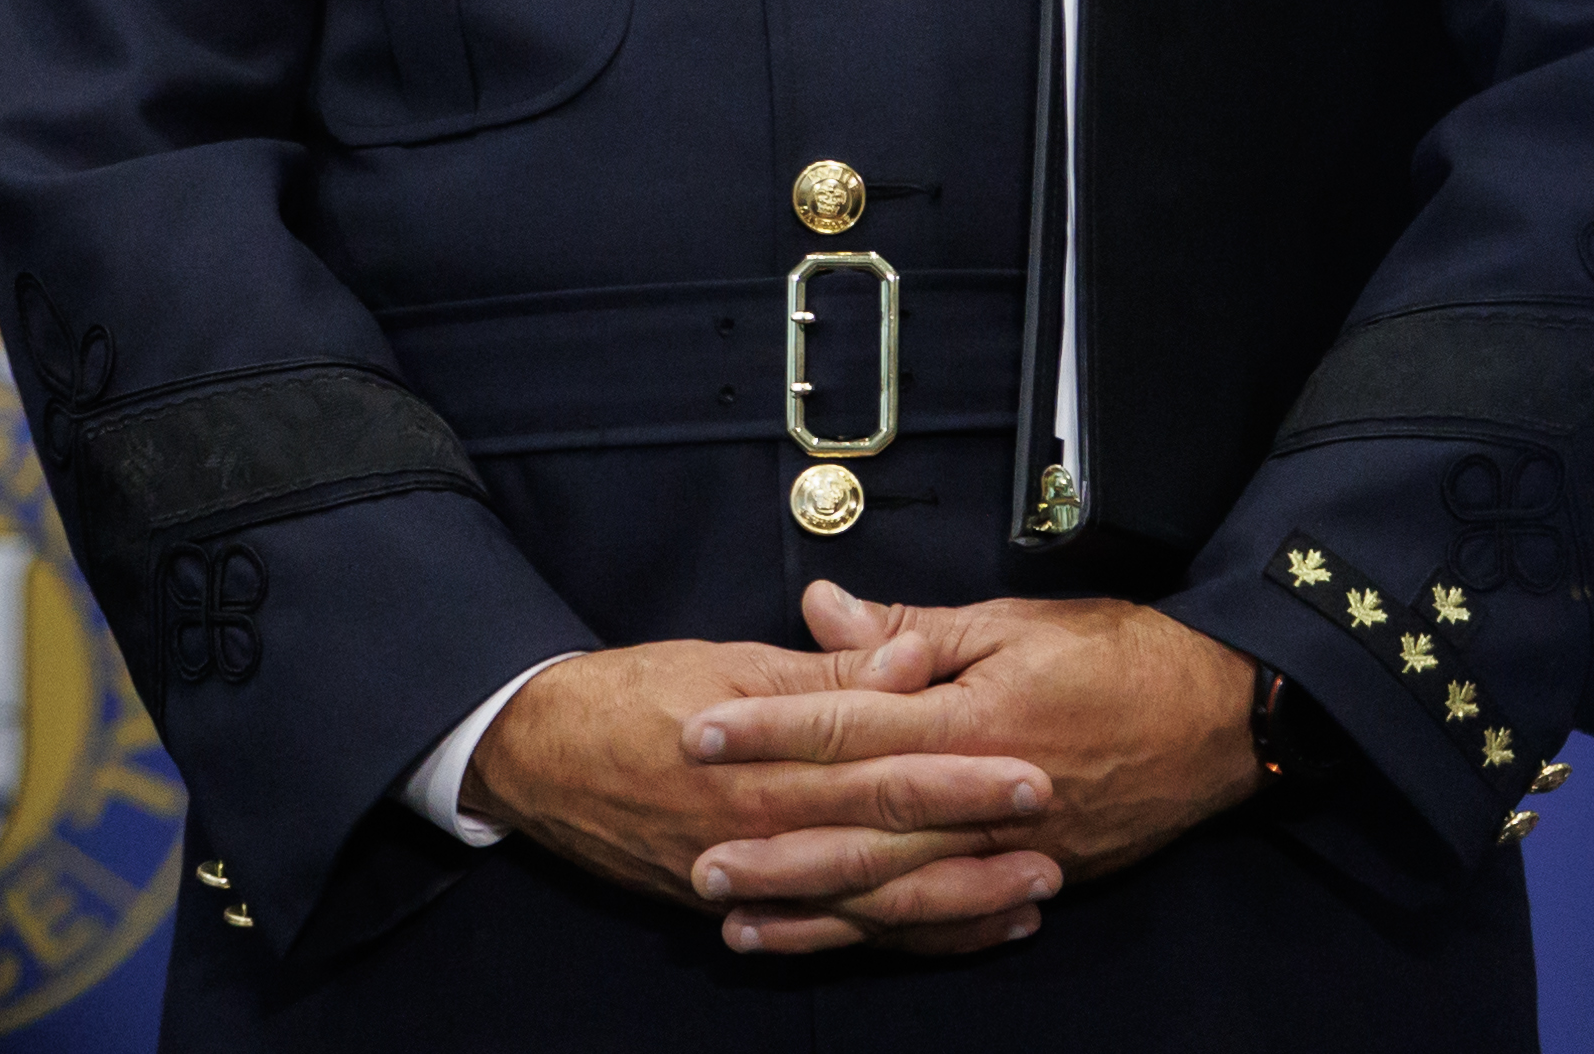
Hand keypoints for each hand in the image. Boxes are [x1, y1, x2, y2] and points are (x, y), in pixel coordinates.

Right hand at [457, 637, 1058, 941]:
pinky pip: (832, 932)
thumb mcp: (728, 663)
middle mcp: (766, 832)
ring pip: (871, 903)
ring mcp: (754, 879)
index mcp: (767, 762)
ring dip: (954, 905)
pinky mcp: (739, 905)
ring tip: (1030, 900)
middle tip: (1056, 842)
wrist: (538, 753)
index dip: (961, 773)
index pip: (884, 768)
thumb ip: (826, 674)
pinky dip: (895, 936)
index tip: (1031, 767)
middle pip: (890, 846)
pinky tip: (952, 932)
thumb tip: (908, 657)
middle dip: (977, 847)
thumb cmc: (633, 693)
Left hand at [674, 583, 1259, 954]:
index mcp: (970, 719)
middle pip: (859, 829)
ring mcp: (1009, 851)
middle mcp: (982, 798)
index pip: (847, 725)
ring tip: (737, 921)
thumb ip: (909, 627)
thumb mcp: (1013, 621)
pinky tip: (837, 941)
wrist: (1224, 716)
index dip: (768, 730)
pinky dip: (888, 936)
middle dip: (773, 846)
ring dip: (814, 910)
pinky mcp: (1035, 879)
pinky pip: (948, 920)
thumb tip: (820, 605)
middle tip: (695, 857)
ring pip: (894, 891)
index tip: (698, 732)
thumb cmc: (1119, 653)